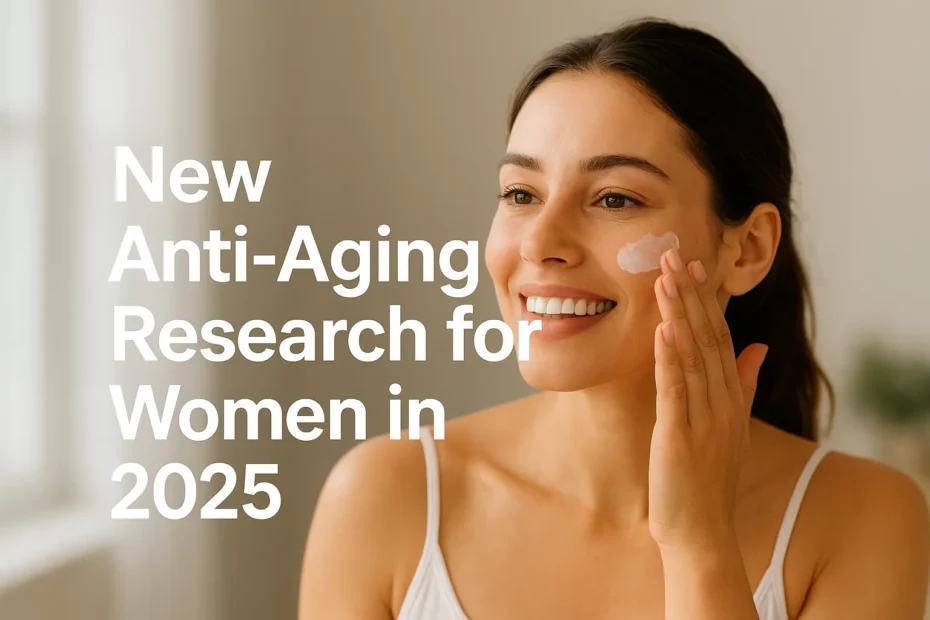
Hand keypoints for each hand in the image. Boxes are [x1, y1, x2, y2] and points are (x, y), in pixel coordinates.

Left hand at [648, 247, 768, 553]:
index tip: (695, 266)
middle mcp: (721, 403)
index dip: (707, 301)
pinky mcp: (679, 437)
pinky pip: (675, 390)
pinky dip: (669, 358)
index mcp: (730, 398)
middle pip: (708, 337)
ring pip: (692, 356)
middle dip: (691, 294)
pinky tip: (662, 330)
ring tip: (665, 277)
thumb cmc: (708, 480)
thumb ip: (743, 385)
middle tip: (674, 254)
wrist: (701, 533)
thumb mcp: (731, 427)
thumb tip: (757, 347)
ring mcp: (703, 419)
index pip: (720, 337)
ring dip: (679, 314)